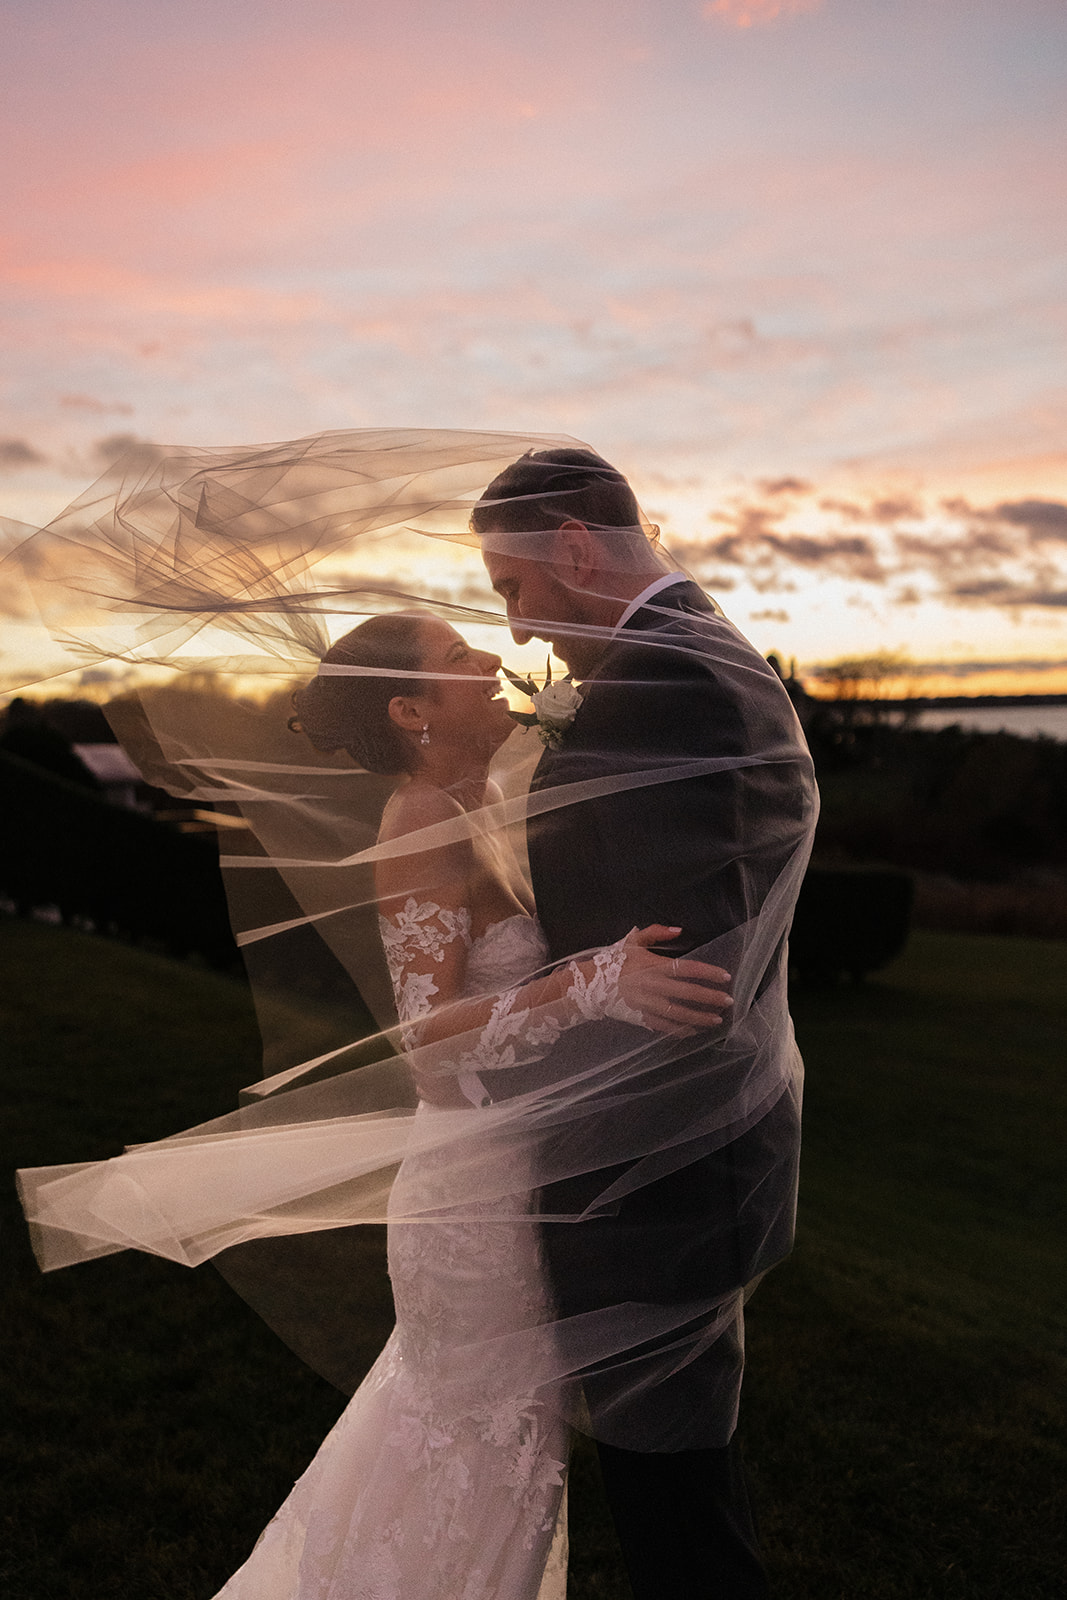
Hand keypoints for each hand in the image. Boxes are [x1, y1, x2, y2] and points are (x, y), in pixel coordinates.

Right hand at [617, 925, 731, 1032]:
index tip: (725, 976)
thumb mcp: (633, 941)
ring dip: (700, 1017)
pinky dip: (681, 1030)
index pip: (686, 968)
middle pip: (686, 992)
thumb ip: (656, 933)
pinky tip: (695, 1030)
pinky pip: (665, 1026)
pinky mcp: (641, 1018)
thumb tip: (678, 929)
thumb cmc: (614, 961)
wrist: (590, 985)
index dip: (707, 973)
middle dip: (709, 997)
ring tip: (717, 1019)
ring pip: (678, 1013)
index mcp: (652, 965)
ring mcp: (647, 1004)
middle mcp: (652, 985)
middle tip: (728, 1001)